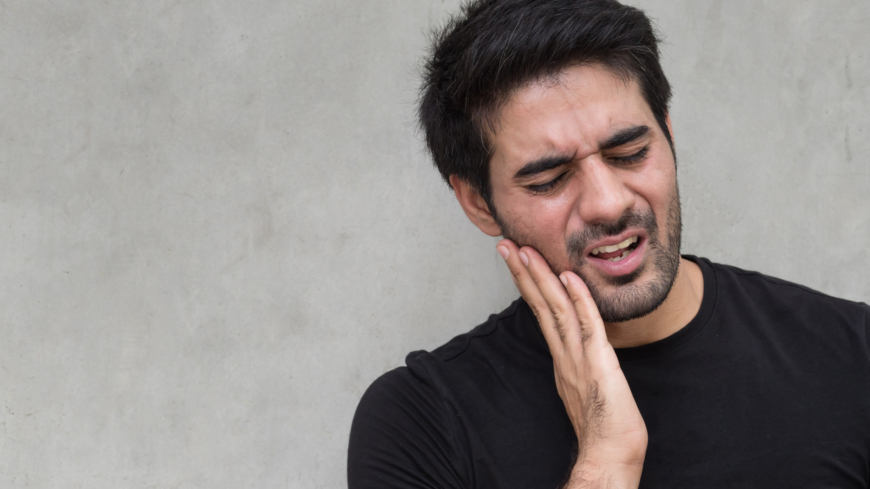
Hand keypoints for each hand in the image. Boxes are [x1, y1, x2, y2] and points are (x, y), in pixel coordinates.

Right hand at [497, 239, 646, 487]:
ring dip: (541, 278)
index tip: (516, 259)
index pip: (540, 312)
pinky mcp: (598, 363)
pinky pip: (588, 326)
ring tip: (526, 252)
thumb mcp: (586, 385)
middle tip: (506, 245)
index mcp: (561, 357)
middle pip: (540, 305)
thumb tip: (576, 348)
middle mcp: (564, 354)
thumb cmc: (604, 425)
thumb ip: (578, 363)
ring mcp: (578, 358)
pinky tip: (569, 277)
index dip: (527, 283)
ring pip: (556, 309)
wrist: (610, 453)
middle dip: (523, 272)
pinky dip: (579, 299)